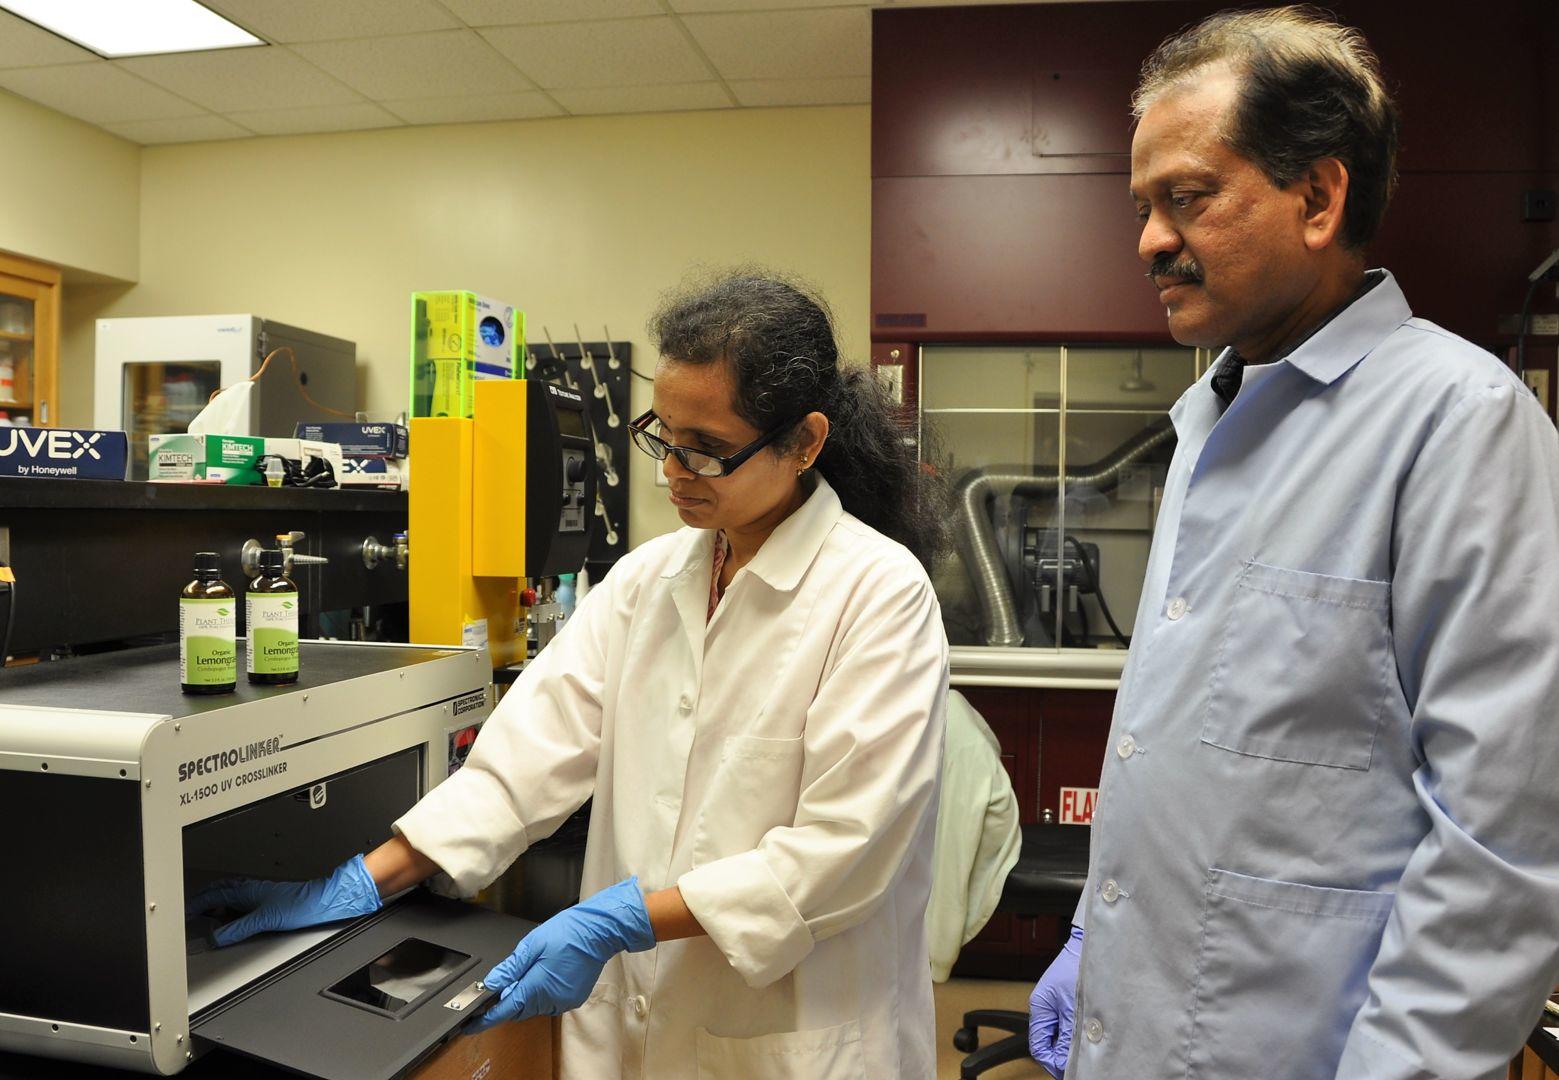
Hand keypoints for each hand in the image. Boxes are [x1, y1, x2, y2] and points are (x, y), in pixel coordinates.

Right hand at [188, 854, 381, 946]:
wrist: (325, 900)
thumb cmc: (302, 904)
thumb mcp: (266, 919)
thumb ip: (239, 928)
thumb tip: (217, 937)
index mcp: (247, 891)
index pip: (213, 896)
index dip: (196, 904)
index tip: (184, 912)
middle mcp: (252, 890)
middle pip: (220, 892)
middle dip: (204, 900)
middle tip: (191, 910)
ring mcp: (261, 894)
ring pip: (232, 895)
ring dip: (217, 903)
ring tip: (208, 915)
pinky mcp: (270, 900)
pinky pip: (243, 901)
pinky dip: (232, 907)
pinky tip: (236, 917)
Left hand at [467, 877, 653, 1033]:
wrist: (598, 931)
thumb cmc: (567, 932)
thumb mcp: (532, 944)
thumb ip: (510, 968)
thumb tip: (491, 983)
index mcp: (536, 986)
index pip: (504, 1010)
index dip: (486, 1019)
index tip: (472, 1025)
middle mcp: (550, 999)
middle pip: (518, 1010)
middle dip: (508, 1000)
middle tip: (507, 979)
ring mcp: (563, 1001)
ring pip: (533, 1007)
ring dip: (526, 995)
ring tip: (534, 968)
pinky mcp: (573, 999)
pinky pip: (549, 1003)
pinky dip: (541, 994)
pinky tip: (547, 973)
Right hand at [1029, 924, 1081, 1077]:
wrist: (1089, 946)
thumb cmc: (1079, 969)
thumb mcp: (1074, 1009)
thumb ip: (1068, 1037)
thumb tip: (1064, 1061)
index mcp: (1039, 1008)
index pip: (1038, 1046)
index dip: (1051, 1063)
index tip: (1067, 1072)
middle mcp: (1044, 1007)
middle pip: (1048, 1042)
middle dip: (1062, 1056)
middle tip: (1080, 1065)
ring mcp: (1055, 1004)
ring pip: (1059, 1034)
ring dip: (1070, 1044)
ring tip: (1087, 1051)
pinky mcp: (1066, 1001)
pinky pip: (1067, 1024)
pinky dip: (1075, 1033)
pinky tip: (1088, 1036)